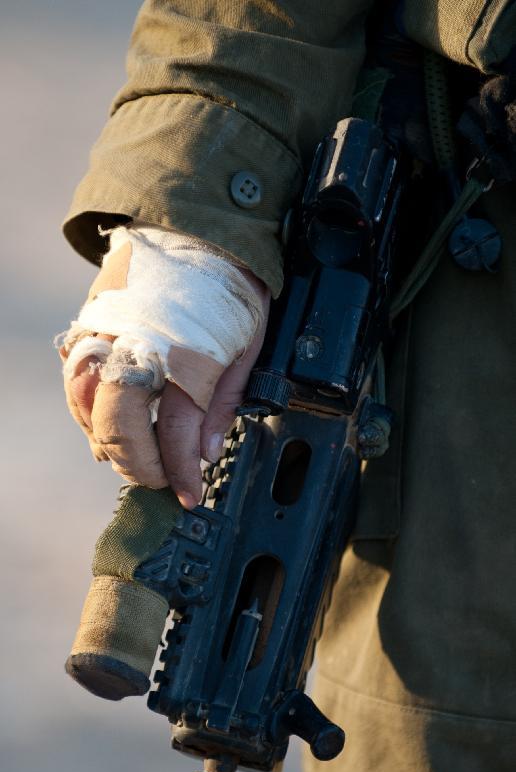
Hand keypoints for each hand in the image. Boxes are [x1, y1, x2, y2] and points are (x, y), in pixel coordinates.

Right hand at [58, 225, 269, 508]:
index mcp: (182, 353)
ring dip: (109, 443)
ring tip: (138, 458)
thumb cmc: (228, 289)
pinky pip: (75, 384)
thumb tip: (206, 453)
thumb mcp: (246, 344)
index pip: (173, 432)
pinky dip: (88, 413)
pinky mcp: (87, 328)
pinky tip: (109, 426)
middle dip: (138, 465)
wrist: (194, 228)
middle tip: (162, 479)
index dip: (179, 472)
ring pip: (86, 409)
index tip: (190, 495)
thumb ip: (223, 400)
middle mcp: (134, 347)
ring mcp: (104, 336)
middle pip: (117, 427)